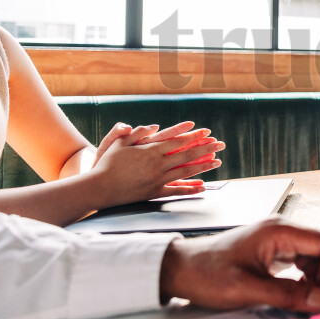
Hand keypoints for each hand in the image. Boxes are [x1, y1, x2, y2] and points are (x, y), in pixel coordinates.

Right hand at [89, 124, 224, 205]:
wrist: (98, 188)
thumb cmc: (107, 163)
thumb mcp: (120, 142)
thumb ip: (138, 132)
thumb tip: (155, 126)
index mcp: (151, 150)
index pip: (178, 141)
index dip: (194, 136)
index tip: (207, 132)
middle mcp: (157, 165)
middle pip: (187, 155)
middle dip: (206, 149)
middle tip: (221, 144)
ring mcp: (157, 180)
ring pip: (185, 172)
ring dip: (203, 166)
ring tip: (217, 162)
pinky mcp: (154, 192)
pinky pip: (176, 191)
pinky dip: (190, 189)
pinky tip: (202, 187)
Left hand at [159, 218, 319, 311]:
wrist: (180, 268)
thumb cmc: (206, 272)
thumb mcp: (247, 289)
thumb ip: (286, 294)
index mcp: (279, 231)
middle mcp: (282, 230)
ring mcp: (277, 239)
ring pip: (315, 254)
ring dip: (319, 276)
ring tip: (308, 298)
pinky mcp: (272, 250)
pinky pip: (302, 260)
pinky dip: (307, 276)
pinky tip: (298, 291)